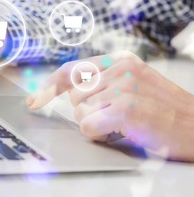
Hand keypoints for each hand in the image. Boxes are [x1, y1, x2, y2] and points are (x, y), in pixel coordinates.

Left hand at [26, 51, 193, 161]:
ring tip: (123, 123)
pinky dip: (100, 135)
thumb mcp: (135, 84)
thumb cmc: (163, 110)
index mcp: (120, 61)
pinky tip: (122, 131)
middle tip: (113, 116)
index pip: (72, 69)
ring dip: (96, 122)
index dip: (49, 85)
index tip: (34, 100)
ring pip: (80, 112)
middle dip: (87, 110)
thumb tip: (69, 90)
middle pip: (73, 95)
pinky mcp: (125, 108)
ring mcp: (123, 87)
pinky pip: (88, 126)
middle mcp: (119, 69)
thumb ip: (104, 81)